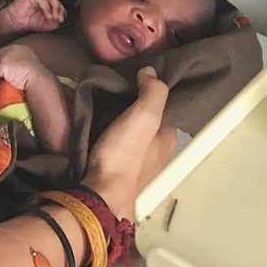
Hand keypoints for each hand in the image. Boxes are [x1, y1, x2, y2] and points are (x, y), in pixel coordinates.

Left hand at [0, 43, 50, 91]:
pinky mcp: (1, 65)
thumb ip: (20, 65)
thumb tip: (11, 73)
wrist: (39, 81)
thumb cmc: (37, 77)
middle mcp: (12, 49)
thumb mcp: (29, 67)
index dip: (0, 60)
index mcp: (21, 48)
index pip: (5, 51)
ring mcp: (6, 56)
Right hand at [3, 0, 64, 34]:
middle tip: (59, 18)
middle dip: (59, 10)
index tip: (62, 20)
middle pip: (56, 0)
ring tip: (54, 17)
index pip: (58, 4)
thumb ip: (55, 21)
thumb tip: (60, 19)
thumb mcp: (47, 24)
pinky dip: (47, 8)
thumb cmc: (29, 22)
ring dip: (54, 8)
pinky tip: (47, 15)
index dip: (62, 11)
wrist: (16, 23)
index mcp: (47, 3)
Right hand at [82, 67, 171, 218]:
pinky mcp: (116, 175)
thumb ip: (152, 93)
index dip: (153, 95)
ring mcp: (137, 169)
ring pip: (133, 137)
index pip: (166, 111)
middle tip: (116, 90)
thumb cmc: (125, 155)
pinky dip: (112, 137)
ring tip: (104, 104)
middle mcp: (157, 156)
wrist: (100, 194)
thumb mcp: (144, 118)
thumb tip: (152, 72)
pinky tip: (98, 128)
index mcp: (167, 141)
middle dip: (136, 109)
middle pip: (149, 125)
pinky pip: (117, 148)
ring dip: (122, 124)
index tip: (137, 79)